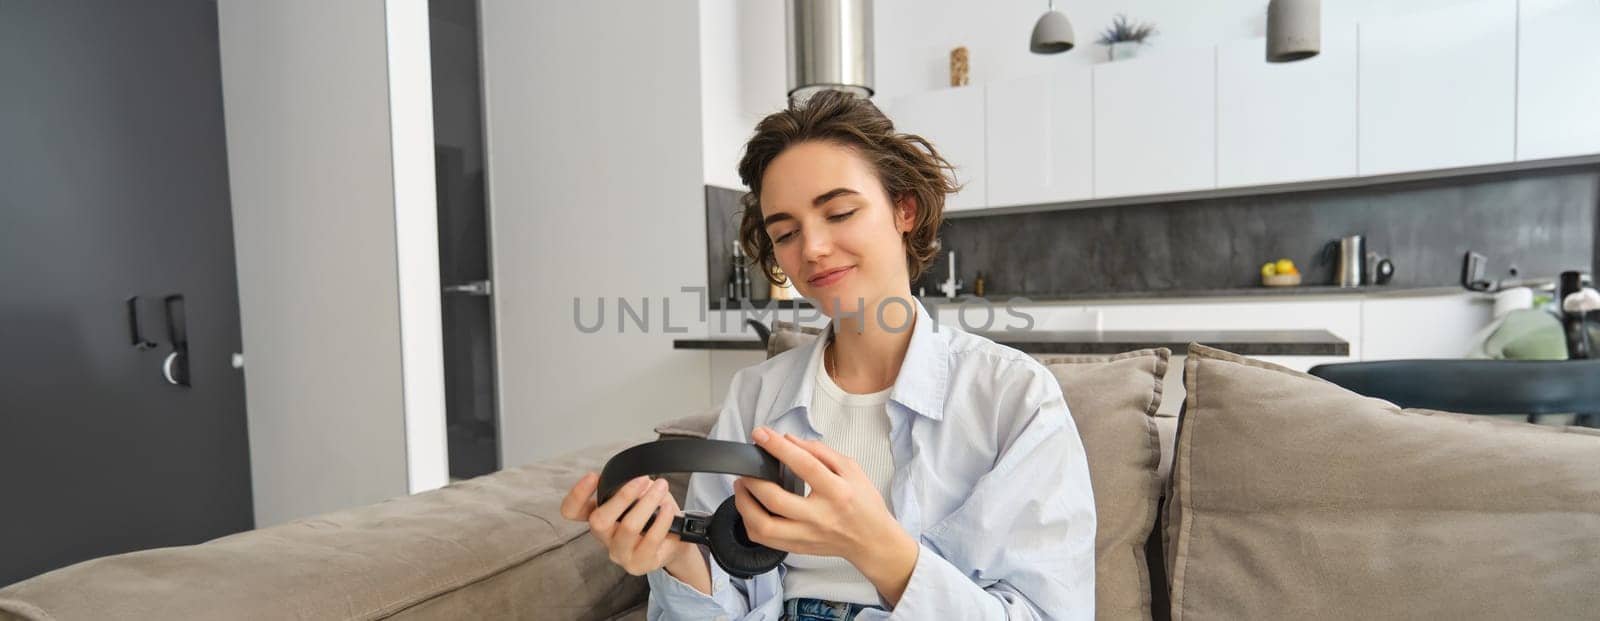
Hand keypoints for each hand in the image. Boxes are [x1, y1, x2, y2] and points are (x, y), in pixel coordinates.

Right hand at [560, 472, 697, 576]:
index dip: (577, 495)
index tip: (593, 476)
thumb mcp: (638, 496)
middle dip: (622, 496)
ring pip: (628, 528)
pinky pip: (651, 539)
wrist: (674, 542)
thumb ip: (630, 488)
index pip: (572, 511)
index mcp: (598, 517)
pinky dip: (662, 519)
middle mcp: (605, 537)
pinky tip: (668, 509)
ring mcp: (620, 553)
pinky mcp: (640, 563)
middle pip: (598, 521)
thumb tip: (636, 480)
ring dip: (647, 503)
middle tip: (642, 480)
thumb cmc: (653, 516)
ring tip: (661, 488)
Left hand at [735, 427, 918, 603]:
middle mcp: (820, 516)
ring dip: (744, 504)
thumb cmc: (864, 504)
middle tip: (746, 466)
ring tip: (742, 487)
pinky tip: (750, 508)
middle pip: (775, 499)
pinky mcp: (798, 547)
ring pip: (763, 526)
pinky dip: (750, 522)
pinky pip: (765, 539)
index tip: (761, 434)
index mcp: (837, 491)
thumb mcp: (851, 469)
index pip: (804, 465)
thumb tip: (790, 440)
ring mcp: (807, 535)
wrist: (872, 541)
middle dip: (753, 479)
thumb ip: (820, 452)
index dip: (778, 447)